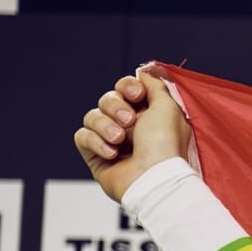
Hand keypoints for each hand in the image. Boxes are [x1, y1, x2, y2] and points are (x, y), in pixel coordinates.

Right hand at [72, 70, 192, 204]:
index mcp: (148, 115)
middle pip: (107, 99)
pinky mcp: (96, 156)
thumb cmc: (165, 146)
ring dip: (105, 125)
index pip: (125, 88)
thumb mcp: (168, 107)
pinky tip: (112, 154)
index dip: (126, 87)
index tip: (136, 94)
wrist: (153, 178)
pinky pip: (83, 136)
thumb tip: (144, 72)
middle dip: (115, 107)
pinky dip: (95, 142)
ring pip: (92, 116)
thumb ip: (155, 86)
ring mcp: (112, 141)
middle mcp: (130, 127)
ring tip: (120, 140)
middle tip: (130, 121)